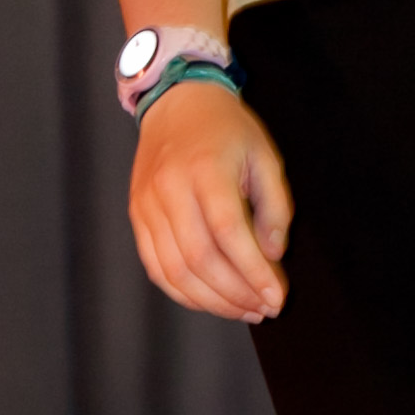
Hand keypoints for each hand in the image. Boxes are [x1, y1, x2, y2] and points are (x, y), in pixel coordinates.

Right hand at [128, 81, 292, 322]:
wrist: (176, 103)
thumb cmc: (227, 130)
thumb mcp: (266, 156)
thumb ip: (275, 207)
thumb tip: (272, 255)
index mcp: (206, 170)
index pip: (229, 234)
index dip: (254, 273)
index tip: (277, 297)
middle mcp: (170, 189)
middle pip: (200, 259)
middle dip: (236, 294)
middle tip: (265, 308)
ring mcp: (147, 205)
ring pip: (175, 271)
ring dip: (212, 302)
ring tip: (244, 310)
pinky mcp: (137, 217)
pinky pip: (156, 267)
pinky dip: (184, 292)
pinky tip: (211, 300)